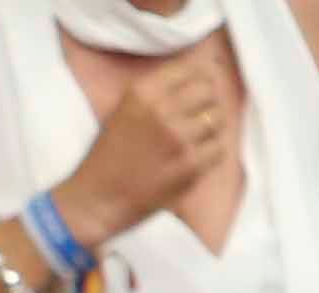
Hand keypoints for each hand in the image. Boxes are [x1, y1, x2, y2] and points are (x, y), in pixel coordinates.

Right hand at [52, 53, 232, 248]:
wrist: (99, 198)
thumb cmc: (111, 155)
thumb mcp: (125, 108)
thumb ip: (157, 90)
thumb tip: (201, 72)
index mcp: (143, 91)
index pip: (189, 68)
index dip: (198, 77)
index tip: (197, 88)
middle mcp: (162, 110)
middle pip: (208, 90)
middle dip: (207, 102)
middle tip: (198, 116)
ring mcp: (178, 138)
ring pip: (217, 118)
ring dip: (210, 128)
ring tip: (196, 139)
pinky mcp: (189, 165)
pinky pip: (219, 147)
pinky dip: (212, 151)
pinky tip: (197, 157)